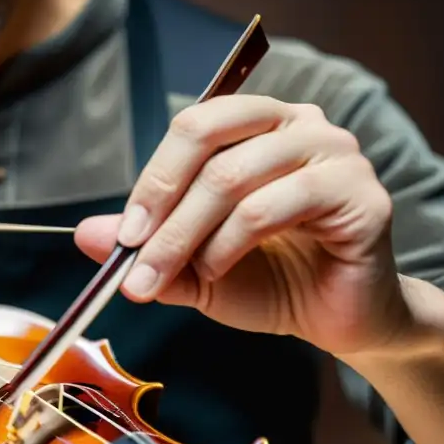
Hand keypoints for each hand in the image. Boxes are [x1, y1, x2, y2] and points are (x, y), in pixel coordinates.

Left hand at [74, 95, 414, 358]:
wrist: (336, 320)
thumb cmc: (271, 281)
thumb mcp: (193, 265)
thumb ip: (146, 246)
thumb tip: (85, 233)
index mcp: (260, 124)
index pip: (193, 127)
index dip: (152, 179)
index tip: (122, 235)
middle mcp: (300, 123)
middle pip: (208, 137)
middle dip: (161, 204)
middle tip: (134, 256)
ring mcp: (335, 152)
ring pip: (232, 177)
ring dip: (188, 234)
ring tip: (180, 275)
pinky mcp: (359, 193)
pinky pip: (270, 207)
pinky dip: (229, 244)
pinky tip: (219, 271)